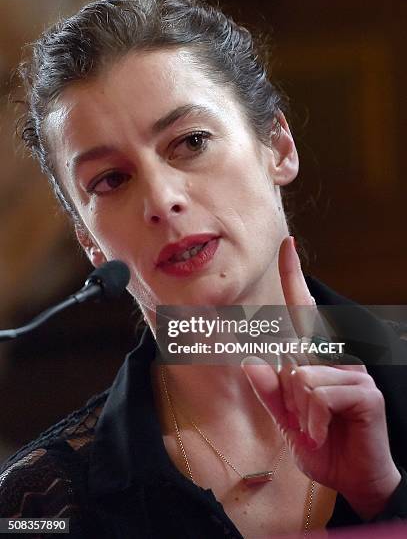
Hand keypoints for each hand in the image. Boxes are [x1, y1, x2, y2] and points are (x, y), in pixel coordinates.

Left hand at [242, 236, 400, 519]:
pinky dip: (314, 420)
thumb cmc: (322, 443)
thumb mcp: (287, 417)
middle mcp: (337, 357)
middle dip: (287, 398)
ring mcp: (353, 372)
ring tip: (318, 428)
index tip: (287, 245)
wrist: (352, 479)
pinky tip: (328, 433)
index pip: (303, 310)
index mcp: (318, 357)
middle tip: (305, 424)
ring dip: (300, 412)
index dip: (293, 276)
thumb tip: (250, 359)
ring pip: (301, 376)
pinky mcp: (364, 391)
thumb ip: (269, 390)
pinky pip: (318, 393)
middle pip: (291, 354)